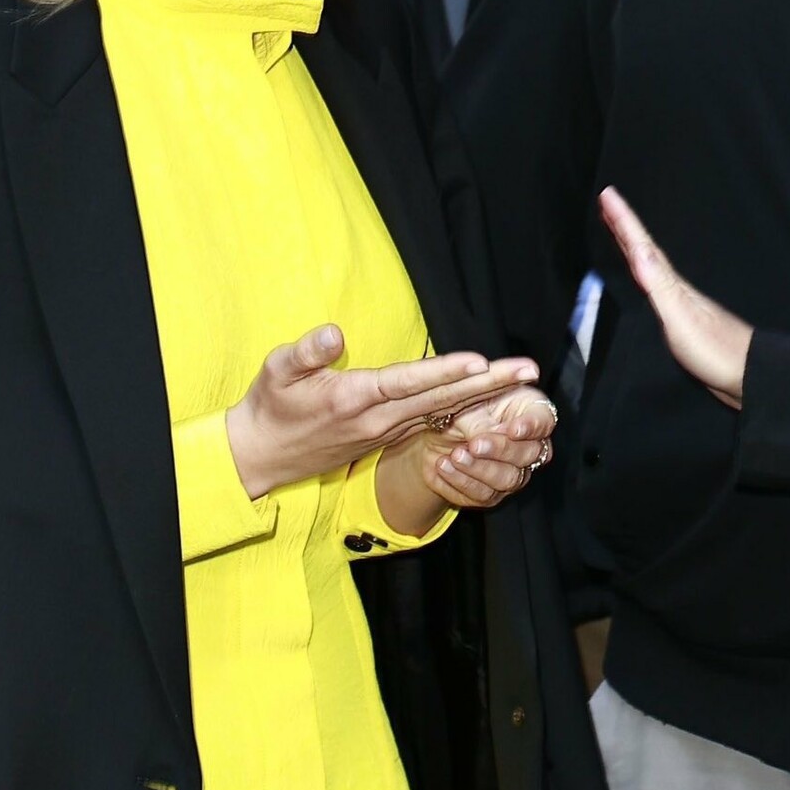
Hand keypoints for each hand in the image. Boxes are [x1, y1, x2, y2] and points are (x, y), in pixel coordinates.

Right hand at [225, 321, 538, 500]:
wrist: (262, 455)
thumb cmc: (269, 407)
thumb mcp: (276, 370)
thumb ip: (306, 351)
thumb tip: (335, 334)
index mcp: (353, 399)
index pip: (408, 382)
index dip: (445, 371)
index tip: (480, 360)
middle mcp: (377, 420)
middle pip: (441, 399)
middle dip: (487, 384)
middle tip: (528, 372)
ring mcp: (384, 433)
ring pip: (442, 411)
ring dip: (483, 396)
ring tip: (519, 381)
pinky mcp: (385, 438)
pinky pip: (432, 421)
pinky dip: (462, 409)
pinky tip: (485, 398)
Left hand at [378, 382, 556, 520]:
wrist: (431, 436)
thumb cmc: (458, 409)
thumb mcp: (464, 402)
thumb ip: (482, 416)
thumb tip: (492, 430)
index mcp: (527, 411)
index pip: (543, 421)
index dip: (531, 426)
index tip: (513, 428)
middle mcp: (527, 445)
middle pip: (529, 454)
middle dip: (500, 450)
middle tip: (475, 444)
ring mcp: (513, 472)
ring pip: (508, 478)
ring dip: (479, 468)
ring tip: (455, 455)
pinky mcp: (492, 492)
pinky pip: (483, 495)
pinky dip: (461, 481)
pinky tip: (443, 465)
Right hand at [599, 186, 750, 407]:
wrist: (743, 373)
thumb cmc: (711, 348)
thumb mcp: (680, 316)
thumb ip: (659, 285)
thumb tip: (639, 250)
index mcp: (670, 283)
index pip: (641, 246)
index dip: (623, 221)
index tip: (608, 194)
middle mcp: (672, 286)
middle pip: (643, 250)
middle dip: (623, 226)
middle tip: (607, 202)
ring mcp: (676, 300)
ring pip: (646, 264)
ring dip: (630, 245)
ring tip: (616, 229)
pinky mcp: (677, 317)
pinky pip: (650, 283)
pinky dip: (639, 270)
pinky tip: (640, 273)